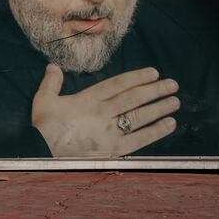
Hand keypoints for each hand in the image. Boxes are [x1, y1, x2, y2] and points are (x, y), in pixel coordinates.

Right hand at [31, 63, 179, 157]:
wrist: (42, 153)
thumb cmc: (44, 126)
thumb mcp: (43, 100)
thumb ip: (51, 81)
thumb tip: (53, 65)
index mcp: (88, 99)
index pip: (119, 84)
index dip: (138, 77)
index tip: (153, 72)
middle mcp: (103, 113)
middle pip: (134, 98)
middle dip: (155, 90)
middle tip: (172, 84)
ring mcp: (110, 132)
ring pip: (140, 117)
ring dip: (160, 108)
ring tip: (175, 102)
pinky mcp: (113, 150)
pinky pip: (139, 139)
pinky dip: (156, 131)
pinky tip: (169, 124)